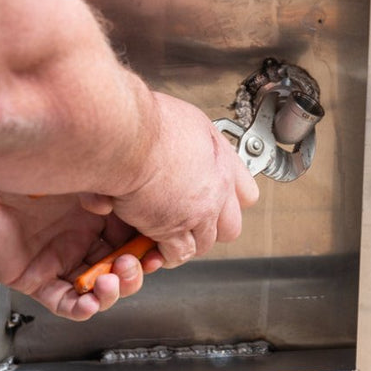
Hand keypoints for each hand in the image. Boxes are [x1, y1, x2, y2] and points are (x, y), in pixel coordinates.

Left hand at [0, 184, 156, 320]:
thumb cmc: (16, 171)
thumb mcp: (75, 172)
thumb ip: (105, 185)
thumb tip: (126, 201)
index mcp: (96, 212)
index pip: (132, 236)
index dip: (149, 246)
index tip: (160, 248)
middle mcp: (81, 237)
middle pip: (121, 266)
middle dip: (134, 270)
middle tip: (132, 263)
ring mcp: (61, 260)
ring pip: (100, 287)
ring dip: (113, 290)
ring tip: (111, 279)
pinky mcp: (39, 280)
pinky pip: (67, 304)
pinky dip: (84, 306)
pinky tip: (92, 299)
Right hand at [81, 92, 259, 267]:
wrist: (124, 135)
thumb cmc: (138, 119)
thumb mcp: (175, 117)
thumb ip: (181, 138)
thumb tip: (169, 141)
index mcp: (217, 153)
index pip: (245, 191)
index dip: (229, 200)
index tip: (217, 201)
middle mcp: (216, 184)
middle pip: (231, 224)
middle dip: (211, 227)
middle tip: (191, 222)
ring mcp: (199, 210)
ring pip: (206, 242)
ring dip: (187, 242)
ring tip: (168, 236)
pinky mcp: (174, 229)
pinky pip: (179, 253)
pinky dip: (166, 254)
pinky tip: (153, 246)